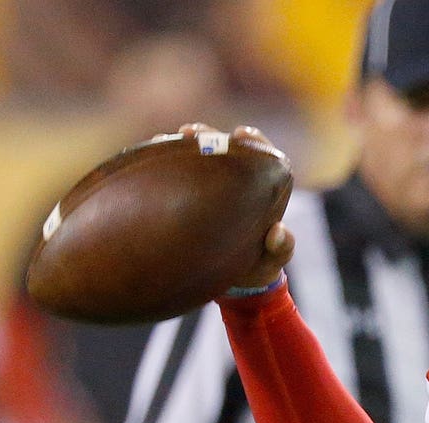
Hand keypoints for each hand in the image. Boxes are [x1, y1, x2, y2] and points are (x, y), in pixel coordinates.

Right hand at [172, 122, 294, 288]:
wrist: (229, 283)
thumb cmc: (258, 266)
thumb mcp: (272, 262)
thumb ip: (282, 249)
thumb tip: (278, 232)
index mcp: (261, 187)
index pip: (260, 153)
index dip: (251, 140)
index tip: (241, 133)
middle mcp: (232, 180)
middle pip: (221, 148)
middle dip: (207, 135)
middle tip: (191, 132)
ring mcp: (205, 187)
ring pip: (192, 158)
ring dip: (179, 146)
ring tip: (162, 141)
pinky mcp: (182, 196)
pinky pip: (170, 177)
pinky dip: (160, 166)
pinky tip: (146, 161)